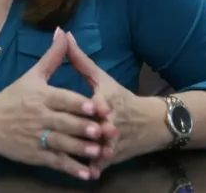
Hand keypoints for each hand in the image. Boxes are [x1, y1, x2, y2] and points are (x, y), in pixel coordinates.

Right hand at [0, 28, 110, 179]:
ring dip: (81, 149)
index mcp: (41, 96)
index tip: (96, 107)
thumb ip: (53, 56)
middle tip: (104, 131)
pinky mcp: (35, 155)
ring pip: (62, 144)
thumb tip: (63, 32)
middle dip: (84, 128)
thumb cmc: (13, 96)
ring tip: (99, 152)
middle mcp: (39, 117)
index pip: (62, 100)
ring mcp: (37, 137)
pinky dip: (71, 168)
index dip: (79, 104)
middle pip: (65, 123)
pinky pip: (55, 162)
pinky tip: (86, 173)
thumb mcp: (33, 75)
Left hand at [65, 32, 165, 176]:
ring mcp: (112, 142)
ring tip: (62, 154)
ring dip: (82, 152)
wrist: (150, 123)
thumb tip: (63, 34)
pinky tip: (80, 171)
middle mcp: (110, 123)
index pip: (91, 105)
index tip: (65, 109)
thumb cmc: (121, 97)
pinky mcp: (113, 158)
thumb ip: (80, 59)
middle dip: (78, 133)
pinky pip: (100, 164)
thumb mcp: (102, 78)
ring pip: (95, 149)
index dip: (81, 108)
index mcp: (107, 102)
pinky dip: (92, 168)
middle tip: (55, 134)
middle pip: (91, 128)